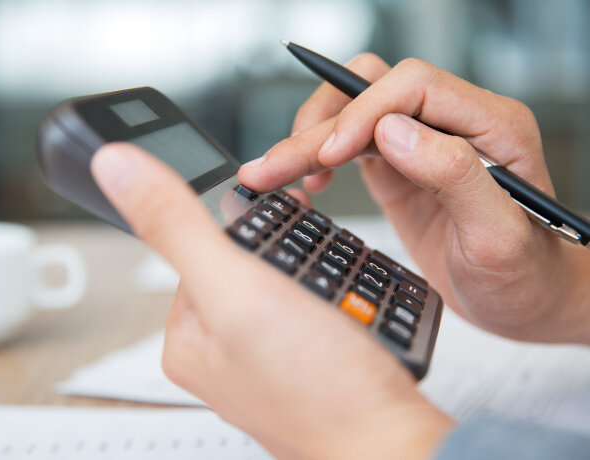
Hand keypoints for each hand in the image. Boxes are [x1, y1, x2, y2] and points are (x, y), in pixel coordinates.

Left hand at [91, 143, 452, 459]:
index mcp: (187, 338)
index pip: (197, 250)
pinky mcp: (300, 366)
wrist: (389, 444)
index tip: (274, 205)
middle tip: (310, 247)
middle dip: (279, 248)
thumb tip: (117, 167)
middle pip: (242, 266)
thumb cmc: (317, 387)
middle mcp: (219, 354)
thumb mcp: (236, 289)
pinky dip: (325, 295)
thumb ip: (177, 226)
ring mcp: (263, 362)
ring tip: (333, 285)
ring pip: (280, 285)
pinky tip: (344, 306)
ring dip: (308, 270)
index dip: (239, 222)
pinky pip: (307, 309)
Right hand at [238, 55, 589, 344]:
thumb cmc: (523, 274)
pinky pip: (350, 144)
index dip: (363, 112)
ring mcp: (422, 143)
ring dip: (309, 138)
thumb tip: (392, 130)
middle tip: (272, 168)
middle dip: (318, 128)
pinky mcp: (399, 167)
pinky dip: (318, 157)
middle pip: (372, 94)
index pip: (414, 86)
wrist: (522, 299)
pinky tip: (308, 184)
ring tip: (276, 174)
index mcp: (492, 125)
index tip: (330, 156)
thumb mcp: (498, 235)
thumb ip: (454, 173)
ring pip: (353, 113)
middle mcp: (454, 123)